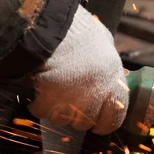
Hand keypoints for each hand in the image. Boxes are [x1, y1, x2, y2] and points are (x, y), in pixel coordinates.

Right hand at [28, 5, 128, 133]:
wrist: (53, 30)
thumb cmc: (79, 33)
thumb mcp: (104, 44)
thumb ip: (108, 63)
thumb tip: (109, 70)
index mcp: (112, 82)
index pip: (115, 117)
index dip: (105, 122)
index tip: (98, 123)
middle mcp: (95, 96)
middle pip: (86, 122)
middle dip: (78, 116)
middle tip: (70, 103)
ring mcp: (72, 102)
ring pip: (64, 120)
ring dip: (57, 111)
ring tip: (53, 95)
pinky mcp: (50, 102)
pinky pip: (42, 112)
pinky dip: (38, 106)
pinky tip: (39, 94)